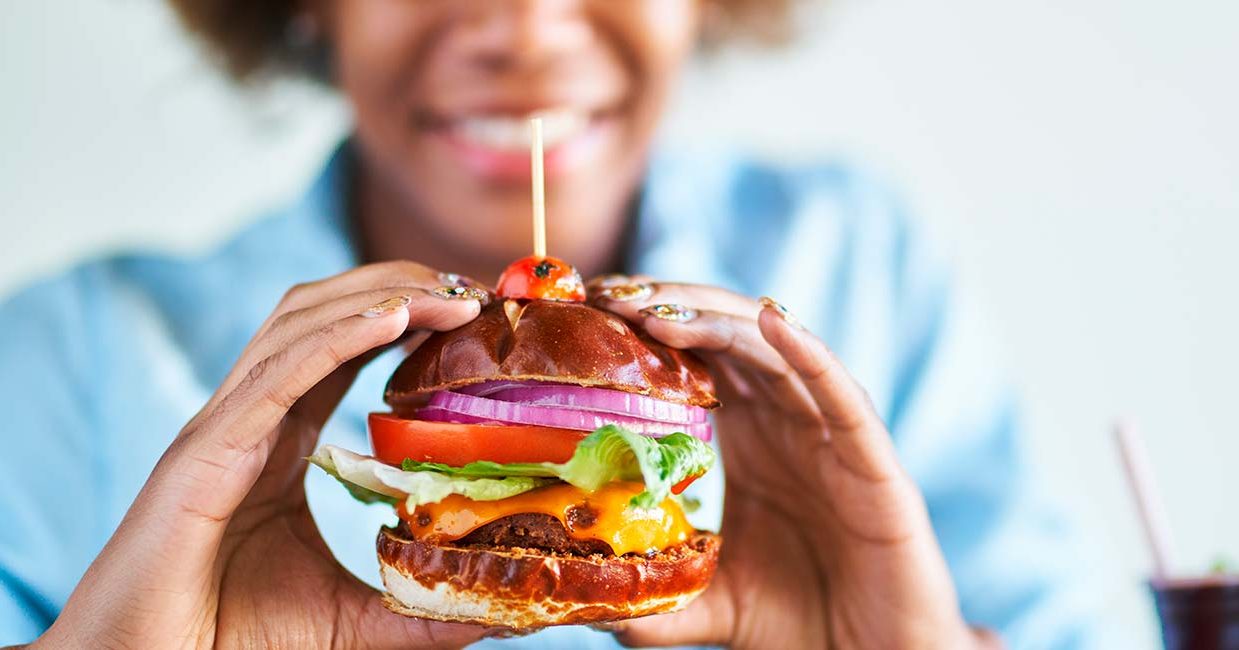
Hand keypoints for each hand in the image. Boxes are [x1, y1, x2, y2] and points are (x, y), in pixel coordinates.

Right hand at [32, 262, 492, 648]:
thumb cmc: (232, 640)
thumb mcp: (352, 619)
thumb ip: (418, 610)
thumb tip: (499, 615)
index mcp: (278, 437)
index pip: (346, 345)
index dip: (407, 314)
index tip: (476, 311)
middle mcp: (251, 416)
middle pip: (325, 313)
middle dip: (399, 285)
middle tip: (476, 289)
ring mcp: (224, 427)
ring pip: (300, 324)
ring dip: (379, 296)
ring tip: (451, 293)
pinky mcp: (206, 452)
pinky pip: (276, 375)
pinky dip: (335, 337)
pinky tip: (392, 316)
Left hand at [594, 280, 1001, 648]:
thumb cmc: (798, 619)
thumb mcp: (707, 602)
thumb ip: (651, 599)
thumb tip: (584, 604)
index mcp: (747, 435)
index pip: (693, 357)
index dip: (644, 328)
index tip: (588, 309)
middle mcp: (787, 420)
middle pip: (726, 337)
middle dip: (669, 308)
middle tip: (609, 297)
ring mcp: (831, 434)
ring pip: (774, 353)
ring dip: (717, 324)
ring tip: (658, 313)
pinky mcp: (874, 461)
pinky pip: (842, 396)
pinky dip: (809, 354)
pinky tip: (773, 319)